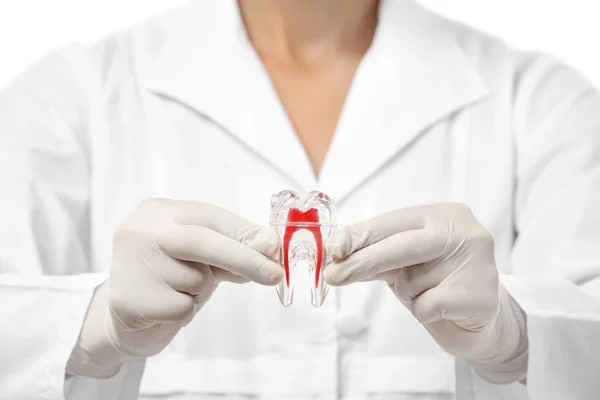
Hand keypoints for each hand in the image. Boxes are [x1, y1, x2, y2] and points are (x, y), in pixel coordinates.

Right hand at [67, 198, 281, 377]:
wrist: (123, 317)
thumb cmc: (169, 279)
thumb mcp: (202, 257)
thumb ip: (232, 248)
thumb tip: (269, 246)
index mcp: (158, 211)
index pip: (210, 216)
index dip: (245, 233)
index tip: (274, 250)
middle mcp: (140, 230)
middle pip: (202, 241)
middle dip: (243, 258)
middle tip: (274, 275)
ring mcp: (130, 263)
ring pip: (195, 278)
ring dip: (201, 291)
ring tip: (178, 291)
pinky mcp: (128, 298)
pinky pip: (183, 307)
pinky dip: (186, 311)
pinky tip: (165, 308)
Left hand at [324, 203, 527, 381]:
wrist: (482, 319)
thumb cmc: (437, 282)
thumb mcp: (404, 262)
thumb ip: (375, 254)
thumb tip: (335, 253)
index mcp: (443, 215)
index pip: (393, 223)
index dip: (359, 236)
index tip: (333, 248)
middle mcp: (463, 231)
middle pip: (400, 246)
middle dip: (362, 262)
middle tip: (333, 275)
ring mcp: (476, 262)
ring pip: (410, 281)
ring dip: (407, 293)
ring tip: (430, 292)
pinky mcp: (478, 295)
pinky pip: (425, 306)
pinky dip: (423, 312)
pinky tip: (444, 309)